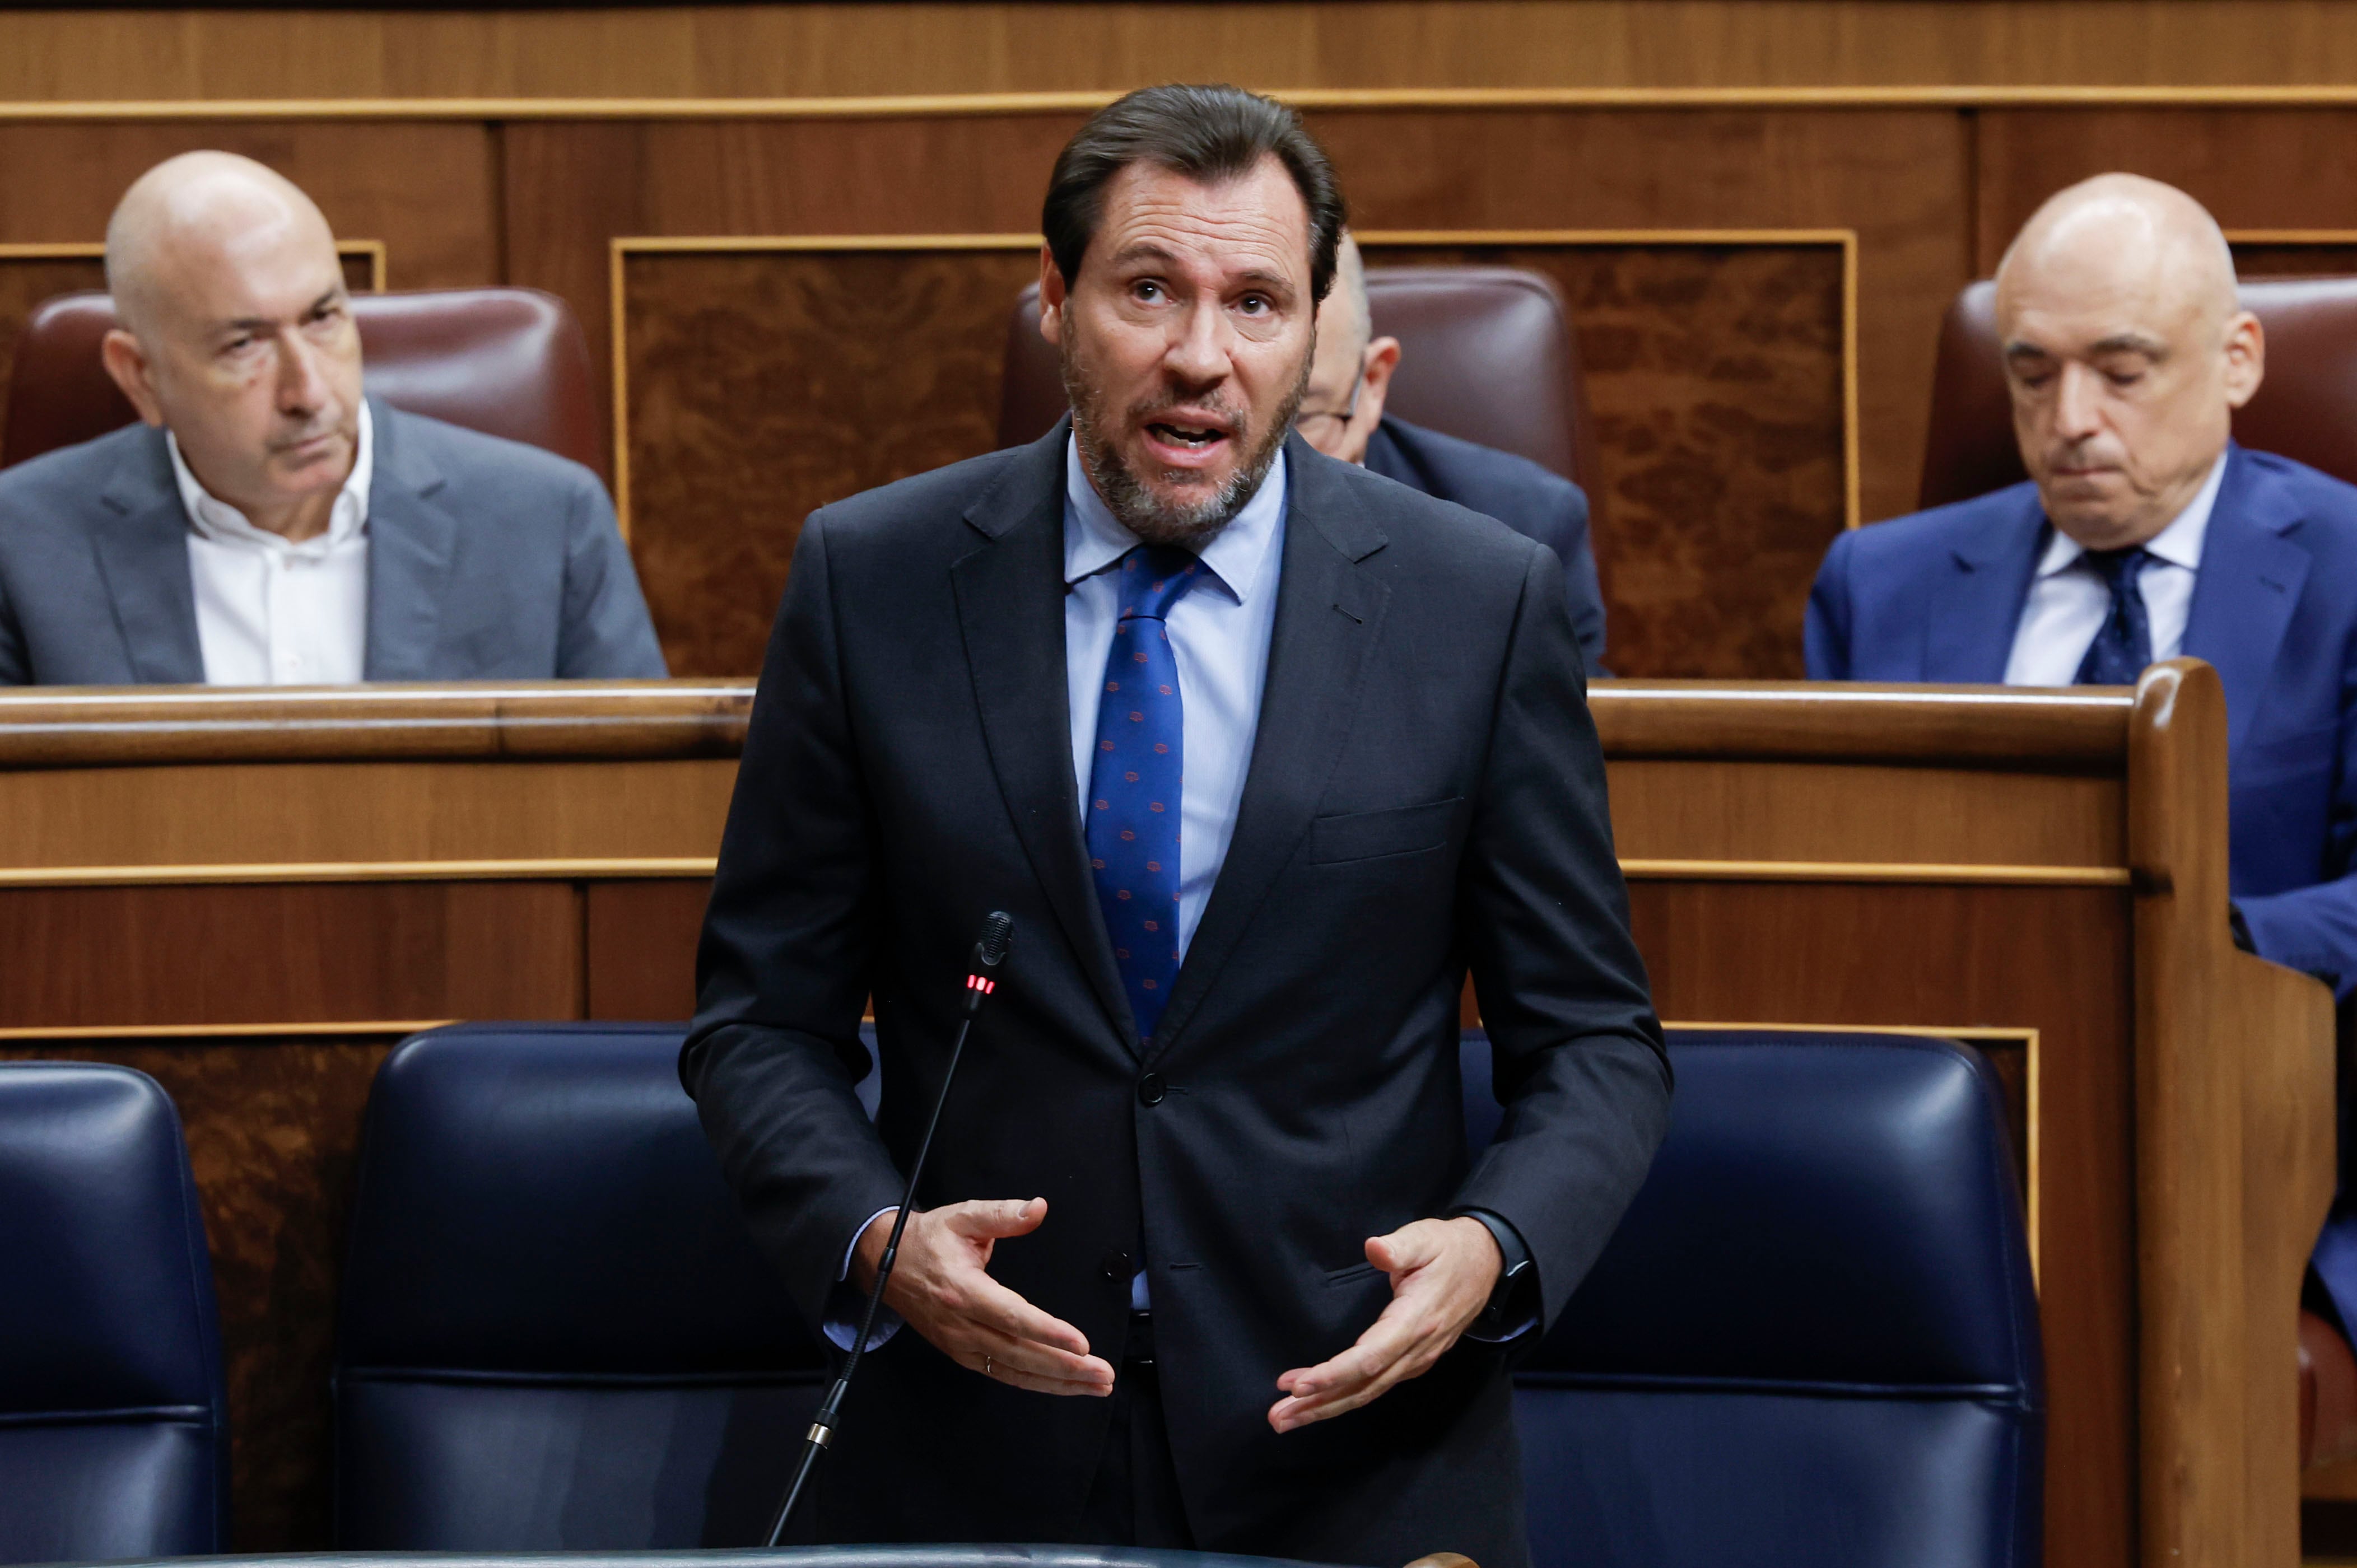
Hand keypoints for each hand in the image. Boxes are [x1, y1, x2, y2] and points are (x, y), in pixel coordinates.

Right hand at [855, 1198, 1113, 1396]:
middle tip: (1103, 1373)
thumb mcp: (962, 1216)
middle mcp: (962, 1325)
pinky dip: (1035, 1383)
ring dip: (1057, 1382)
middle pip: (1019, 1354)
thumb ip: (1002, 1214)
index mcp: (963, 1291)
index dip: (1048, 1333)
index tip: (1081, 1343)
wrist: (887, 1265)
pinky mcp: (962, 1354)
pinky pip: (1002, 1374)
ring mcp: (961, 1345)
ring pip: (1014, 1371)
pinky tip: (1063, 1386)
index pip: (1012, 1317)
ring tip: (1096, 1385)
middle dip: (1065, 1367)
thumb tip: (1039, 1208)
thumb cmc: (928, 1239)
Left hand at [1268, 1216, 1501, 1432]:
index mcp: (1415, 1320)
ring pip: (1368, 1391)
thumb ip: (1399, 1245)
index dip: (1334, 1374)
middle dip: (1319, 1404)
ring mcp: (1416, 1359)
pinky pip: (1376, 1386)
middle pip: (1363, 1386)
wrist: (1487, 1265)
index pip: (1370, 1357)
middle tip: (1278, 1417)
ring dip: (1326, 1407)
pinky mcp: (1413, 1360)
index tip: (1299, 1384)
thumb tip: (1374, 1247)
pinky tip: (1319, 1401)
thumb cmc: (1449, 1250)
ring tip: (1287, 1417)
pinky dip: (1344, 1396)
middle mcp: (1416, 1349)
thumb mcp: (1425, 1238)